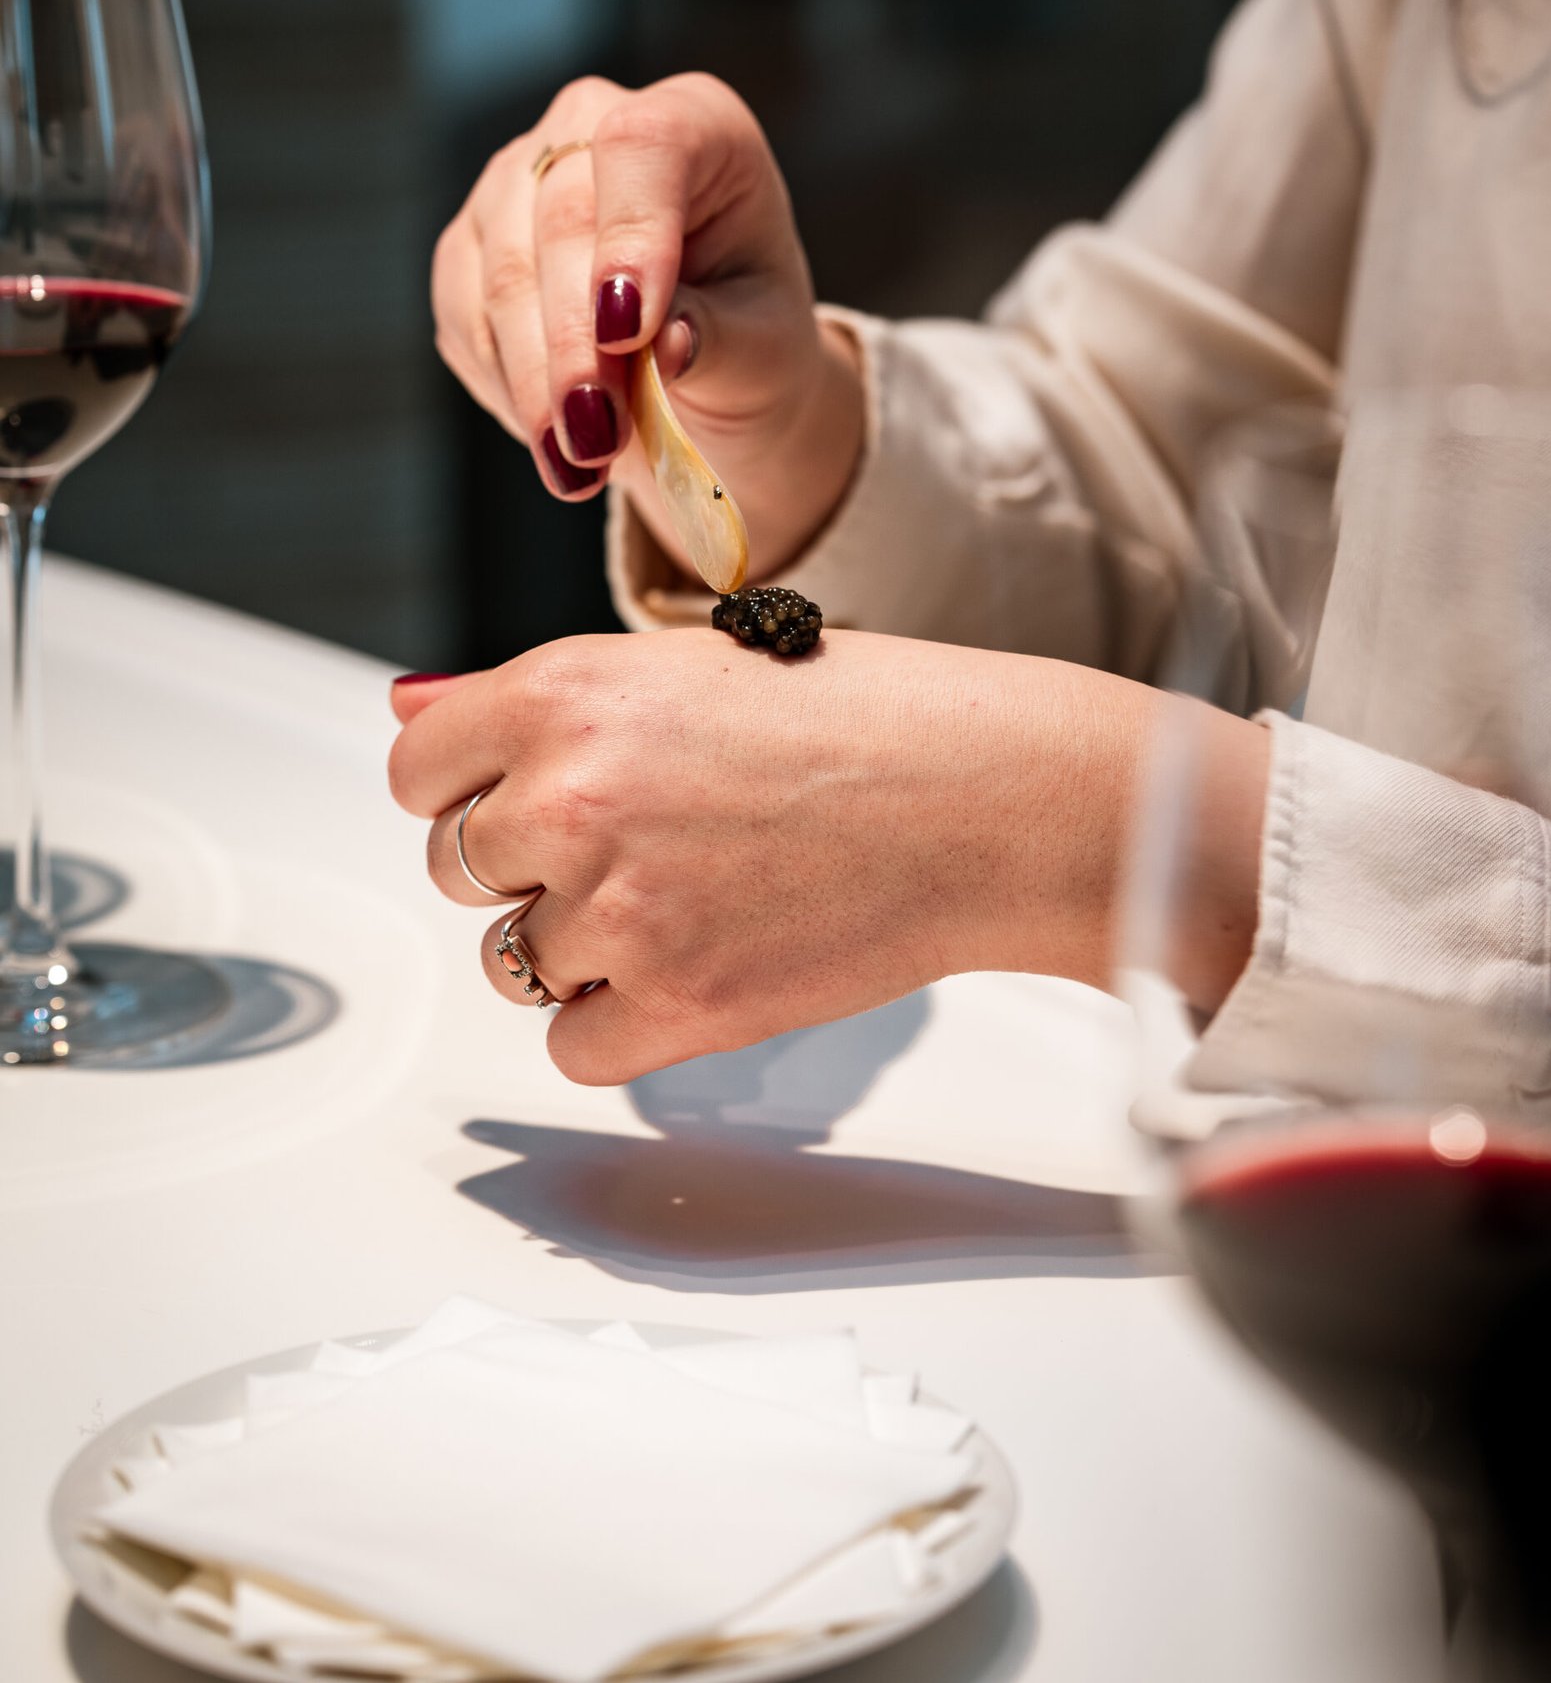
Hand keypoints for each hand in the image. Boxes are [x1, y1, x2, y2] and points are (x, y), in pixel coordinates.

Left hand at [388, 631, 1268, 1082]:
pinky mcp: (675, 1006)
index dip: (469, 785)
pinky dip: (620, 1023)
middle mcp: (572, 799)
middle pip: (456, 868)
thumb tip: (406, 715)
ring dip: (575, 943)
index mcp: (564, 695)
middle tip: (637, 840)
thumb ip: (529, 700)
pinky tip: (696, 962)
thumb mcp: (682, 666)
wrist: (983, 798)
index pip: (418, 770)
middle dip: (526, 863)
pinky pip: (572, 1046)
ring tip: (685, 895)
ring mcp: (619, 910)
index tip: (519, 793)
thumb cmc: (858, 718)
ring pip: (511, 960)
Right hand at [431, 72, 863, 579]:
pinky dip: (507, 389)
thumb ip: (718, 337)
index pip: (643, 146)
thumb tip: (664, 343)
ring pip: (498, 274)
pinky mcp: (470, 248)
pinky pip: (464, 318)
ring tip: (577, 465)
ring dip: (533, 382)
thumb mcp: (766, 347)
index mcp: (697, 125)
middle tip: (596, 438)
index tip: (631, 334)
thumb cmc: (751, 339)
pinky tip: (551, 437)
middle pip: (557, 218)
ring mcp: (516, 181)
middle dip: (573, 344)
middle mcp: (592, 127)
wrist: (710, 370)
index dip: (630, 235)